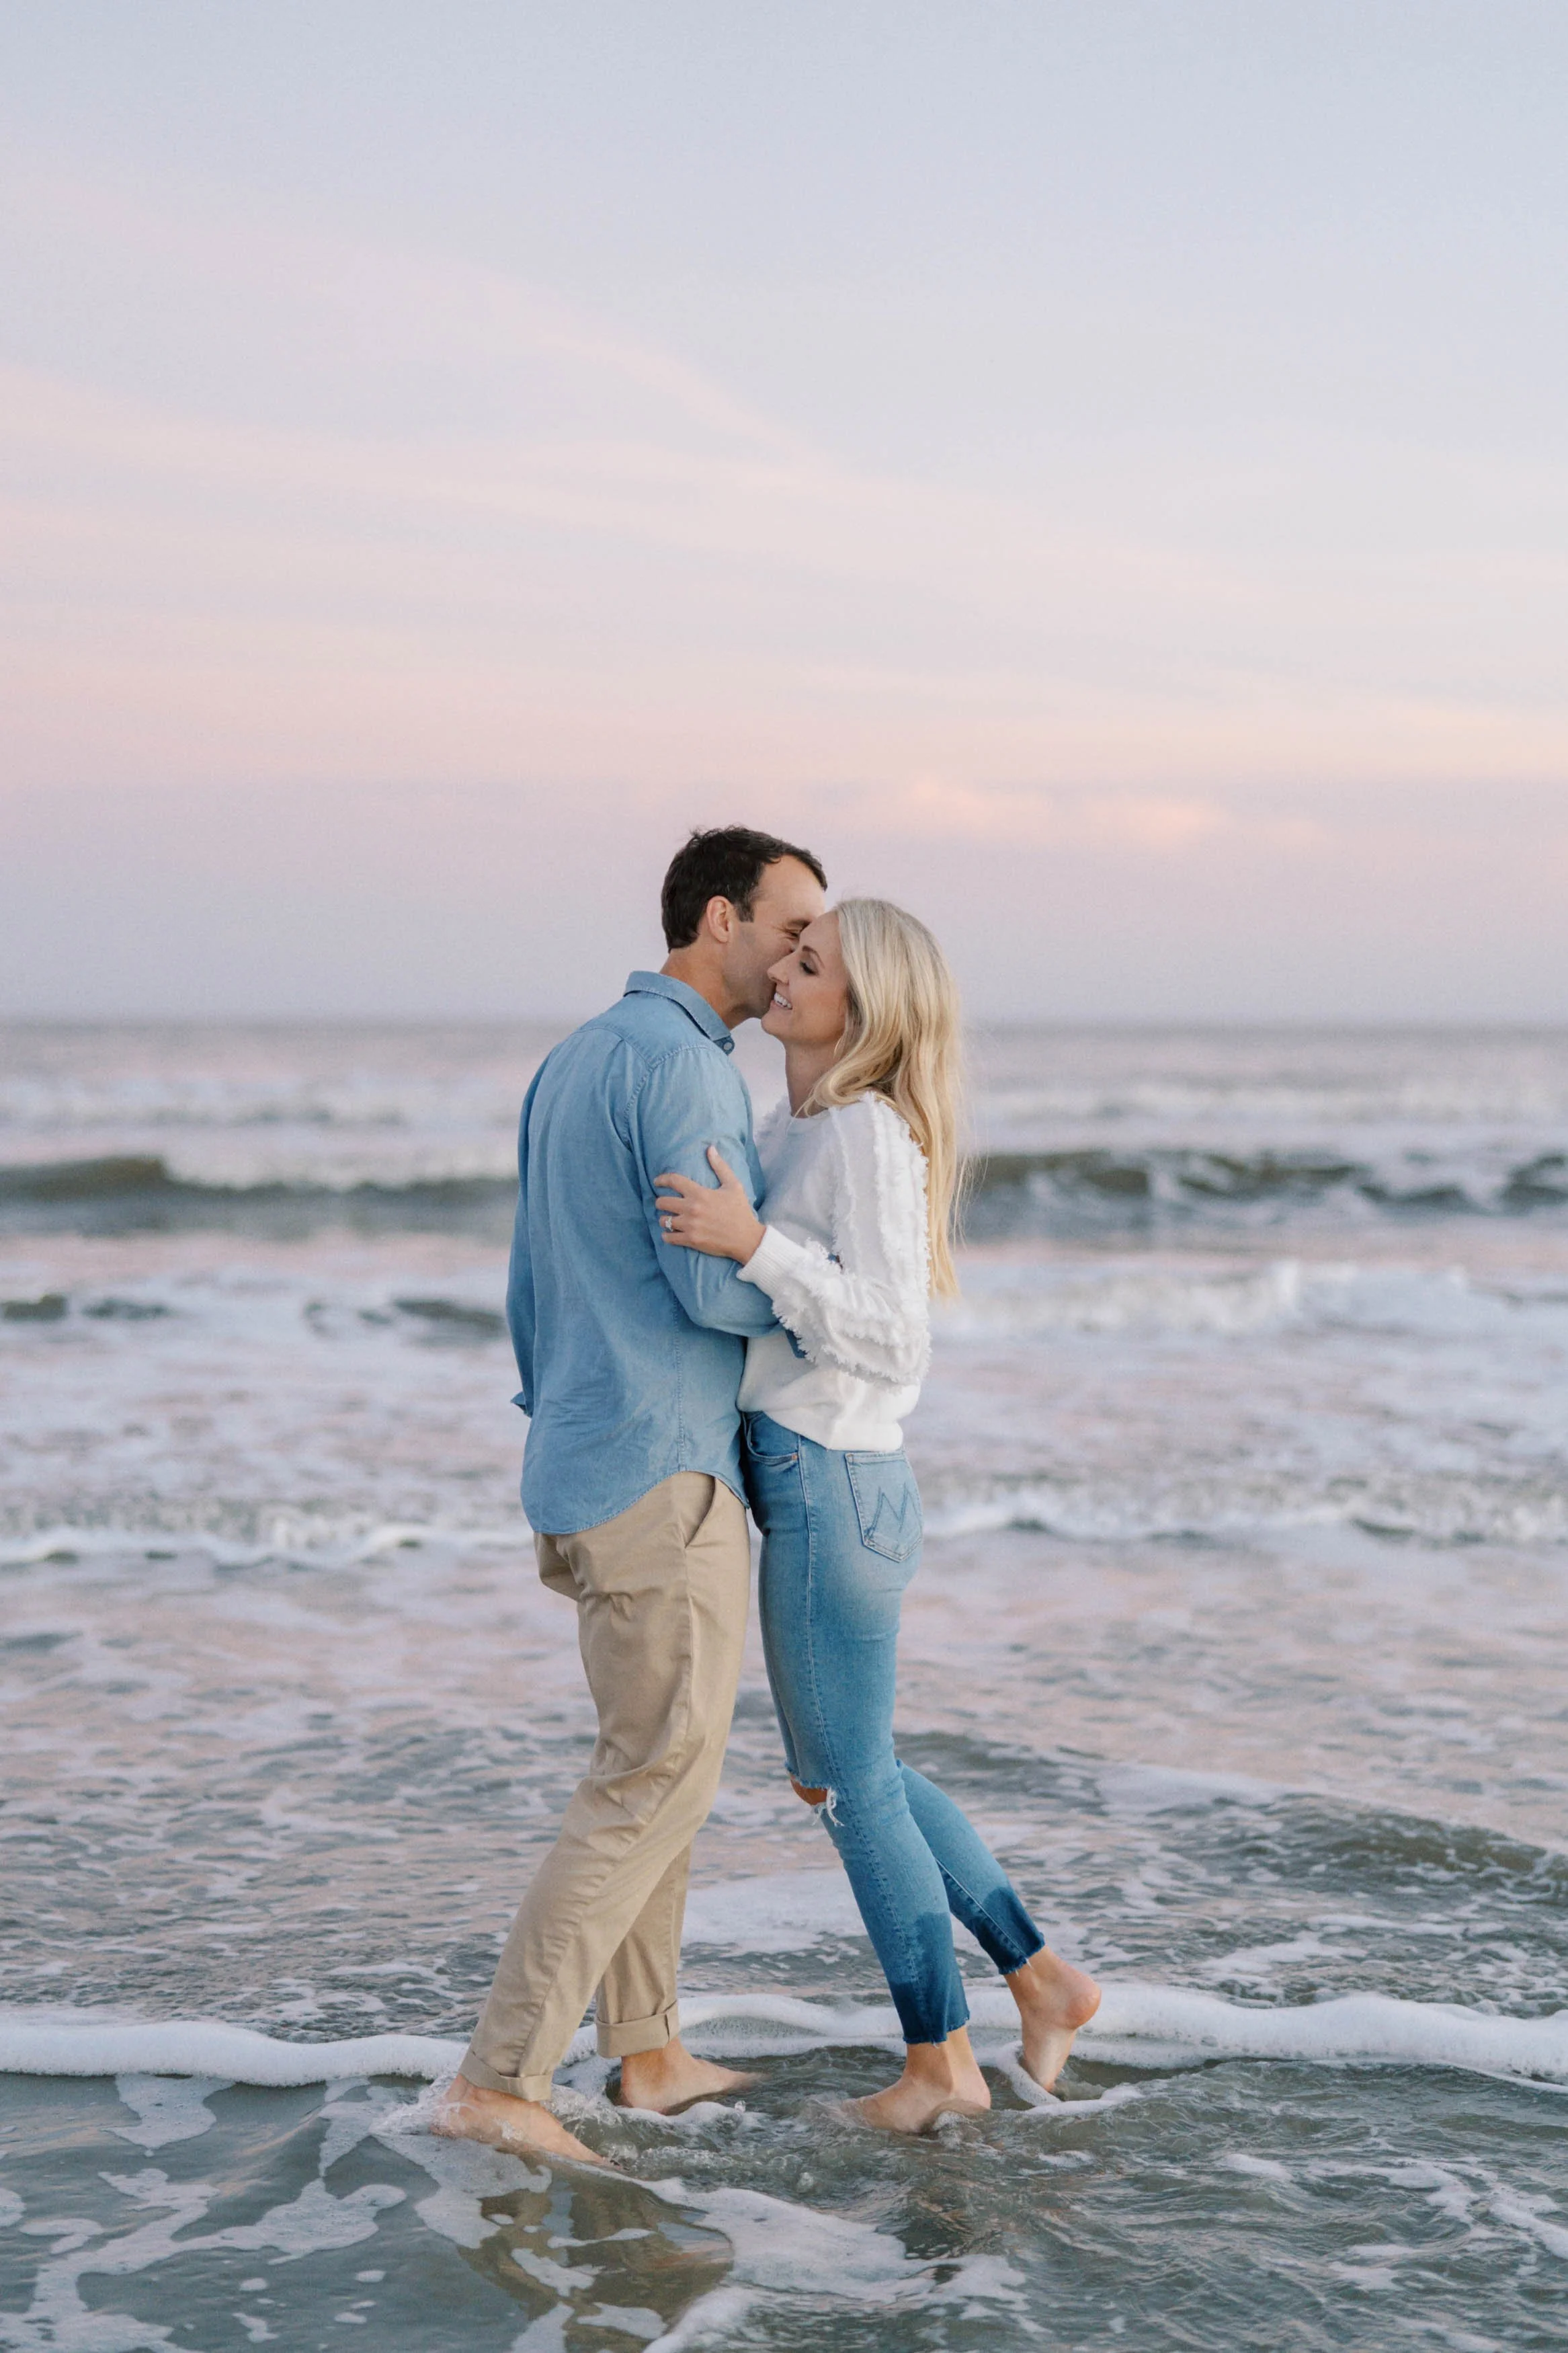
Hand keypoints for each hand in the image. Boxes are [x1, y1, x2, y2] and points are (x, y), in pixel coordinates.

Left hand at [653, 1148, 766, 1263]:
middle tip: (663, 1204)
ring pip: (663, 1220)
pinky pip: (668, 1237)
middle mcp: (691, 1208)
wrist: (747, 1238)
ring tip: (668, 1219)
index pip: (673, 1180)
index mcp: (700, 1193)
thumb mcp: (733, 1185)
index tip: (657, 1181)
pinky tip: (670, 1233)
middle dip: (660, 1202)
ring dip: (664, 1219)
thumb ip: (720, 1166)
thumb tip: (710, 1148)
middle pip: (662, 1202)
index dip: (662, 1179)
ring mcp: (690, 1225)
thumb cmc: (740, 1211)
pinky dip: (667, 1235)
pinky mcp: (691, 1240)